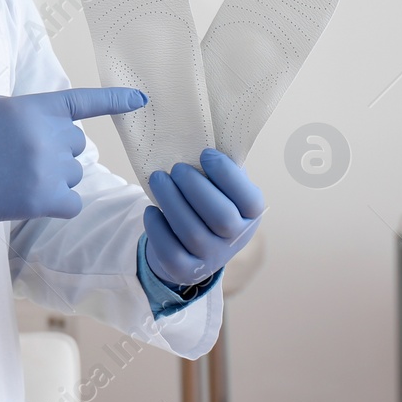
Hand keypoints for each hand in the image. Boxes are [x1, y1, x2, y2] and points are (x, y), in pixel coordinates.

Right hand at [0, 87, 147, 224]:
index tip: (141, 101)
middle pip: (77, 144)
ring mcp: (49, 169)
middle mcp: (48, 135)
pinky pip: (72, 202)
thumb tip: (36, 121)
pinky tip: (31, 200)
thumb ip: (19, 109)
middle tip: (20, 158)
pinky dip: (57, 204)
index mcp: (33, 108)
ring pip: (74, 174)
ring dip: (54, 177)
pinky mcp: (45, 200)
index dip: (115, 101)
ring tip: (15, 179)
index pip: (84, 101)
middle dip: (56, 150)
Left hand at [144, 148, 265, 287]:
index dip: (228, 176)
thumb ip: (221, 166)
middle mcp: (236, 239)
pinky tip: (151, 211)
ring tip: (158, 179)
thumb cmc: (206, 201)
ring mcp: (212, 257)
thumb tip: (206, 132)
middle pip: (220, 217)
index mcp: (250, 214)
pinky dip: (158, 229)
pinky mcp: (185, 269)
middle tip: (176, 168)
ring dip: (171, 201)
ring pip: (192, 232)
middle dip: (195, 188)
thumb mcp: (221, 185)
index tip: (205, 153)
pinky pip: (171, 253)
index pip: (249, 199)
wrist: (189, 244)